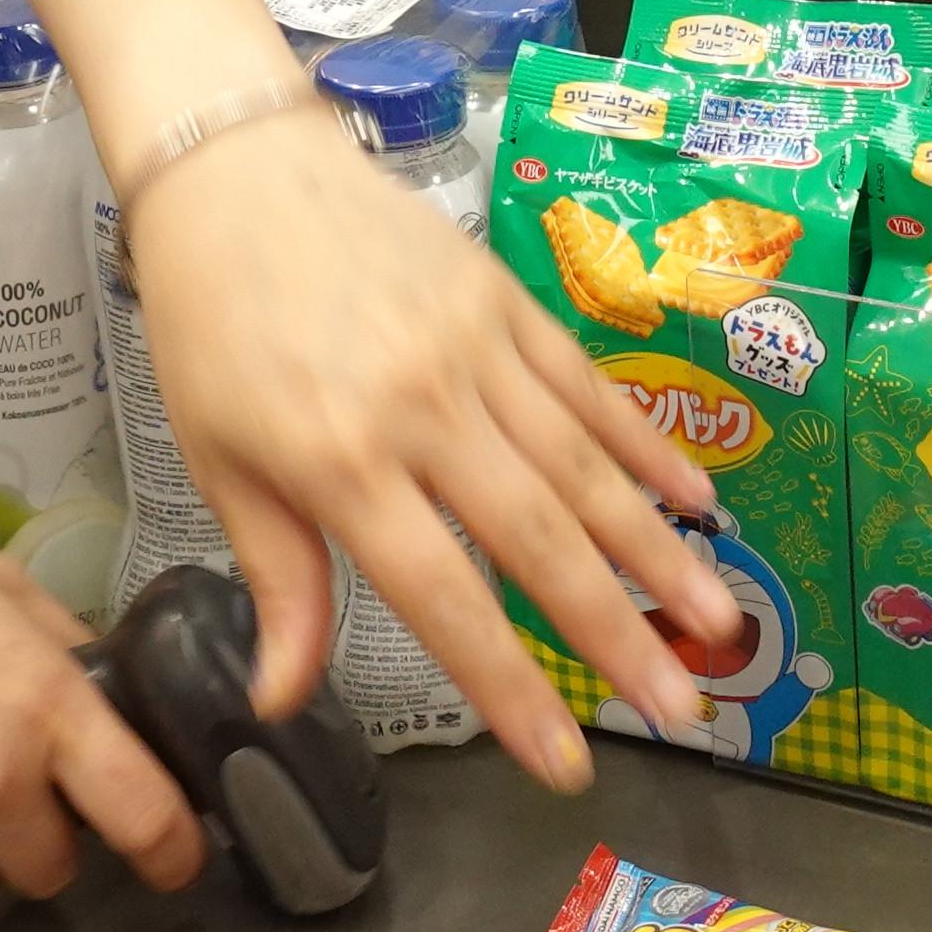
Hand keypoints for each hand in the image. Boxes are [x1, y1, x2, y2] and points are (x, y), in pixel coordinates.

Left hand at [127, 117, 730, 783]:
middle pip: (539, 538)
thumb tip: (284, 702)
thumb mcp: (219, 460)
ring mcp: (476, 350)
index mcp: (342, 462)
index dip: (510, 686)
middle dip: (617, 632)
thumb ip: (278, 581)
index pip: (444, 597)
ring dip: (658, 550)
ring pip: (583, 467)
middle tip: (683, 709)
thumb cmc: (212, 324)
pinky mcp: (507, 302)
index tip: (566, 762)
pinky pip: (588, 387)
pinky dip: (647, 445)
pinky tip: (697, 499)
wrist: (236, 169)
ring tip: (719, 620)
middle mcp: (423, 409)